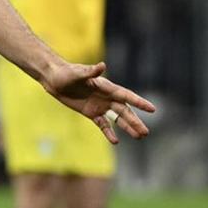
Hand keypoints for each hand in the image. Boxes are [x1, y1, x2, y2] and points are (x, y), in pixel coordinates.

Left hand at [40, 61, 155, 143]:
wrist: (55, 79)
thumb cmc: (67, 73)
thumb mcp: (78, 73)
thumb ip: (91, 72)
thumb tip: (102, 66)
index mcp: (106, 87)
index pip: (126, 96)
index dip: (139, 102)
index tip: (152, 109)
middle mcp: (106, 97)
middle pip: (124, 111)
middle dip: (135, 121)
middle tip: (146, 132)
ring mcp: (99, 106)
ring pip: (117, 119)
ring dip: (127, 127)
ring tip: (139, 137)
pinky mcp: (91, 113)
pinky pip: (103, 124)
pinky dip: (109, 132)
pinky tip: (115, 141)